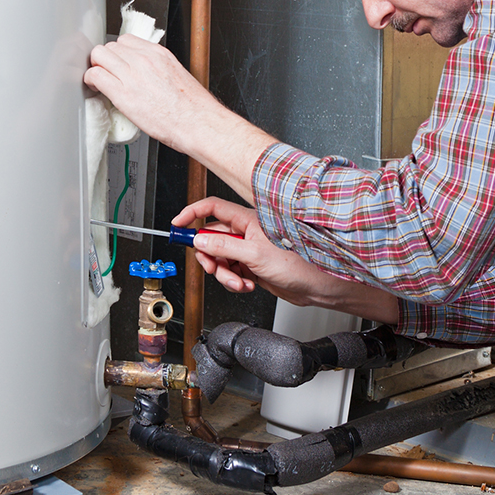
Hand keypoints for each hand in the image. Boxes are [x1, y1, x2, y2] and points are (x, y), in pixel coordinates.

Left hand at [84, 36, 275, 203]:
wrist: (198, 123)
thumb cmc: (193, 108)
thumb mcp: (177, 76)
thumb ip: (158, 69)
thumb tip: (146, 75)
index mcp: (158, 54)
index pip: (126, 41)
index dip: (118, 53)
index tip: (118, 63)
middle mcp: (144, 59)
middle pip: (110, 46)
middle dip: (106, 59)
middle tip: (107, 73)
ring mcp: (133, 74)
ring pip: (99, 55)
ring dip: (96, 67)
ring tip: (100, 81)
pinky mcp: (123, 93)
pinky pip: (95, 75)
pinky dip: (91, 80)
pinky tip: (95, 88)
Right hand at [174, 197, 399, 323]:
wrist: (316, 286)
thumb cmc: (298, 263)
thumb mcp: (253, 254)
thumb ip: (223, 246)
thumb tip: (200, 239)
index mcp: (247, 220)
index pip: (211, 208)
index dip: (192, 214)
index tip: (177, 225)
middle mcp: (247, 232)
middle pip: (211, 238)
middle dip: (210, 257)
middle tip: (214, 268)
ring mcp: (249, 249)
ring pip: (220, 259)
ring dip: (224, 274)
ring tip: (240, 281)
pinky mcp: (252, 266)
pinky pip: (231, 272)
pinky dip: (234, 281)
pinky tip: (247, 284)